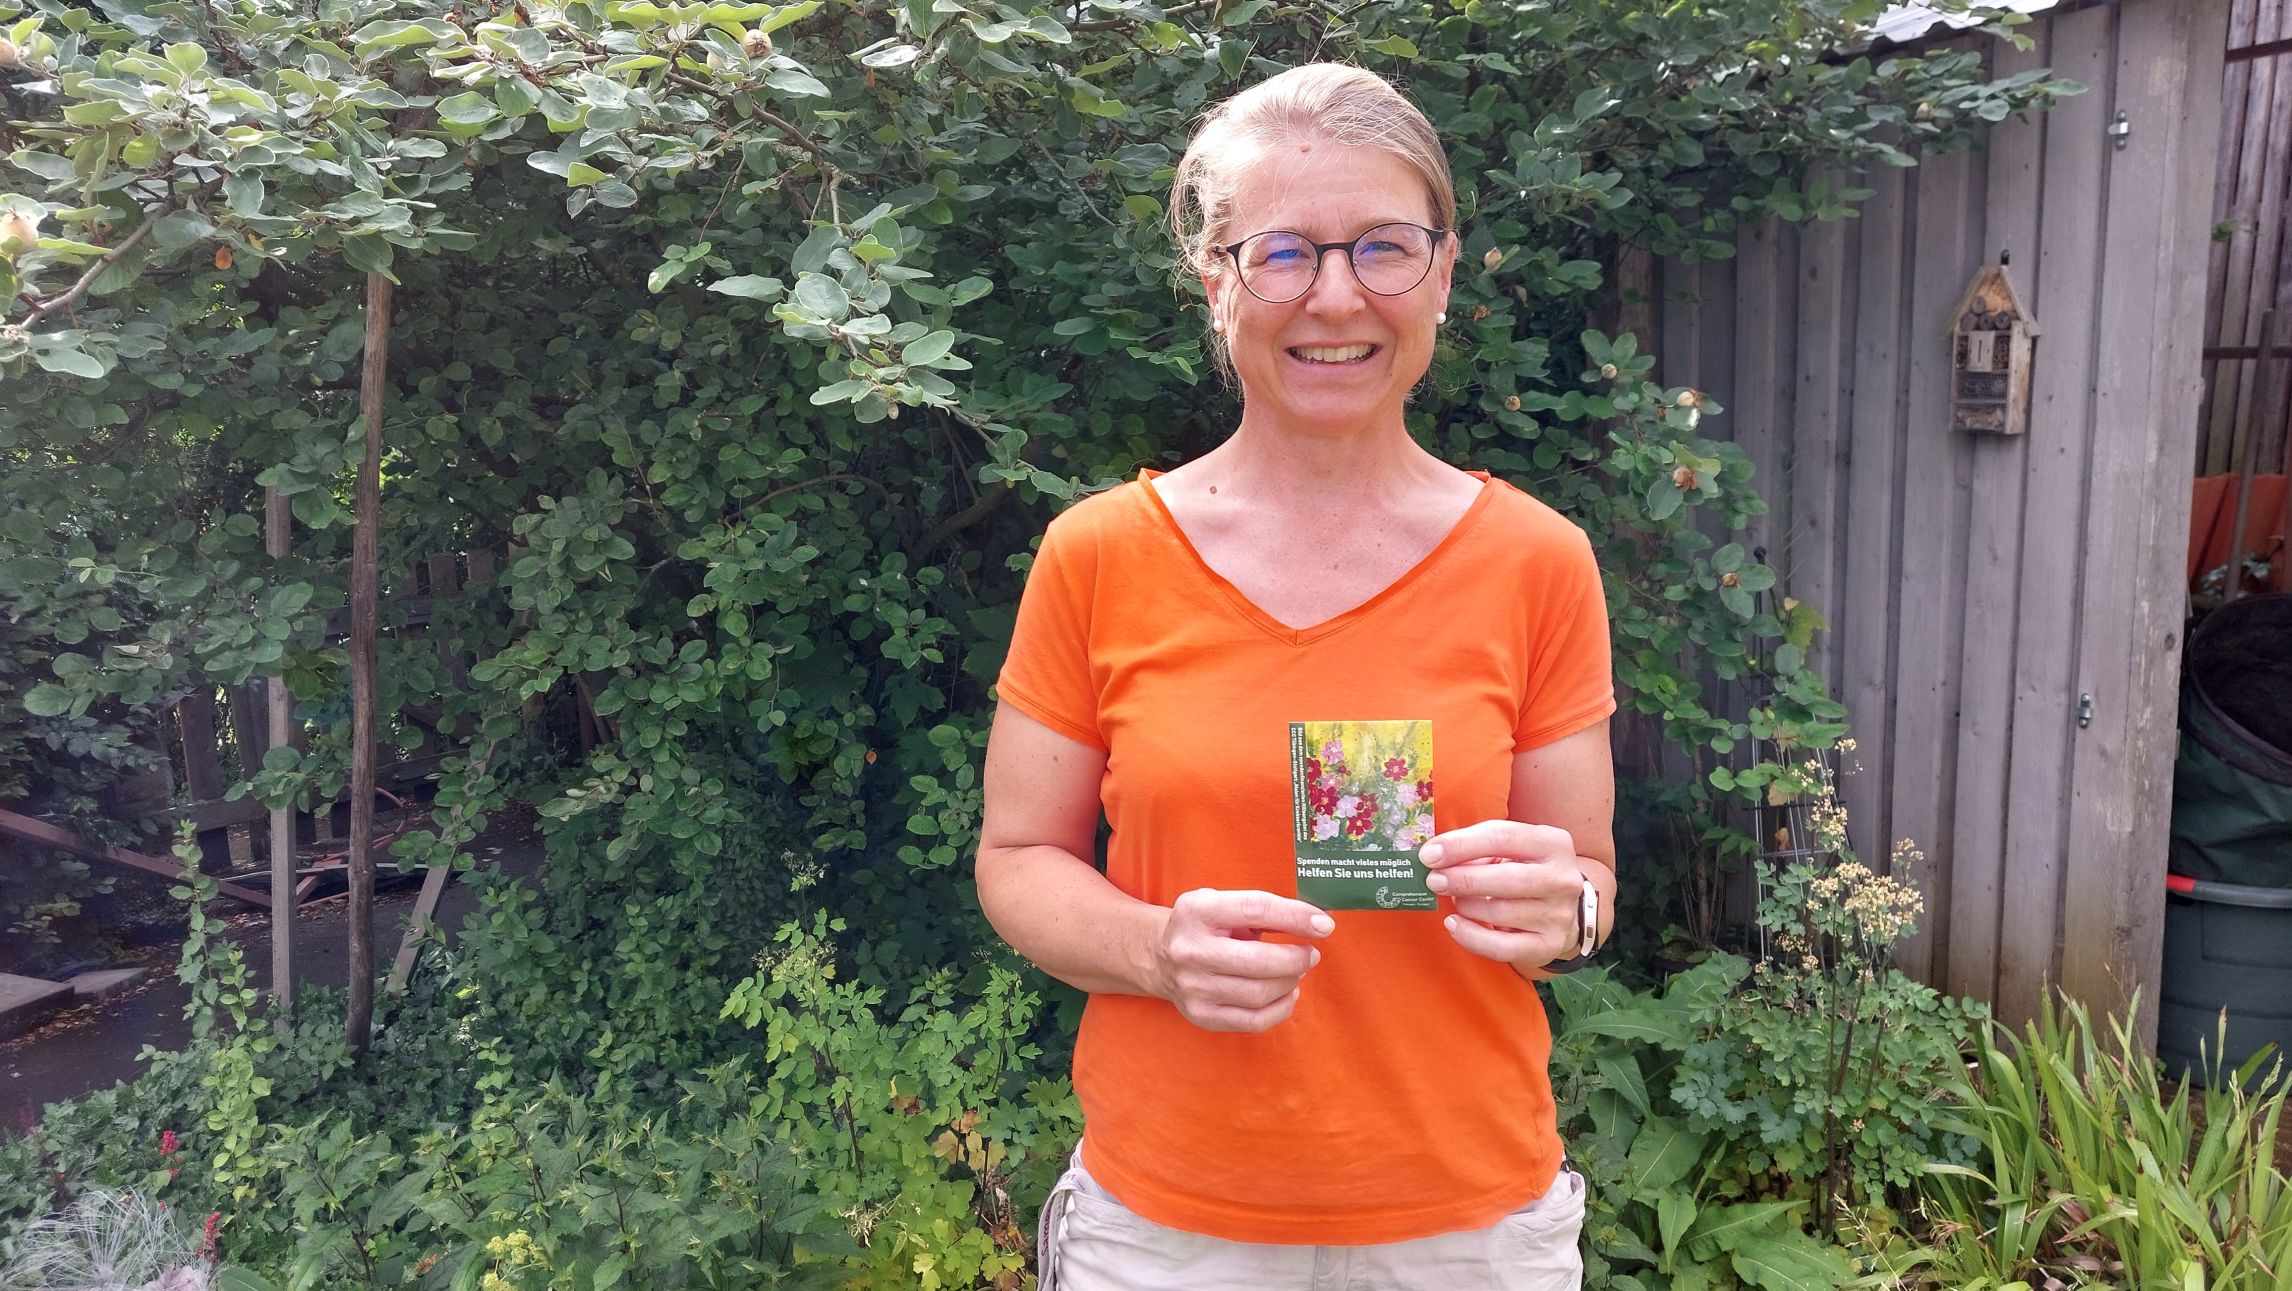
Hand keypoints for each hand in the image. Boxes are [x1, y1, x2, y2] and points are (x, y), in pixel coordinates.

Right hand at [1152, 889, 1333, 1031]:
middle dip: (1295, 959)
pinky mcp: (1201, 1015)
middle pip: (1257, 961)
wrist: (1158, 956)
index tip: (1324, 925)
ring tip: (1296, 971)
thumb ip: (1263, 910)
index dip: (1295, 917)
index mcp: (1197, 911)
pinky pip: (1253, 1020)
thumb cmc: (1204, 926)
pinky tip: (1286, 993)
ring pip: (1259, 993)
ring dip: (1290, 982)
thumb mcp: (1223, 903)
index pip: (1254, 909)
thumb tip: (1316, 921)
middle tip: (1311, 954)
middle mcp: (1190, 950)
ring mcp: (1193, 987)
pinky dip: (1280, 1008)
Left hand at [1418, 821, 1584, 966]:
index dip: (1461, 845)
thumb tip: (1432, 856)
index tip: (1429, 855)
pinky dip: (1471, 937)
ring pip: (1501, 912)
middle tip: (1433, 881)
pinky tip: (1454, 925)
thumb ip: (1477, 849)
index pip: (1502, 837)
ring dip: (1466, 906)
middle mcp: (1561, 878)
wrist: (1563, 911)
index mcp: (1552, 843)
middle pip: (1505, 878)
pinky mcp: (1549, 945)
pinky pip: (1501, 947)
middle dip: (1462, 879)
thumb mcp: (1511, 850)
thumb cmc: (1525, 871)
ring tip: (1454, 900)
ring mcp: (1558, 915)